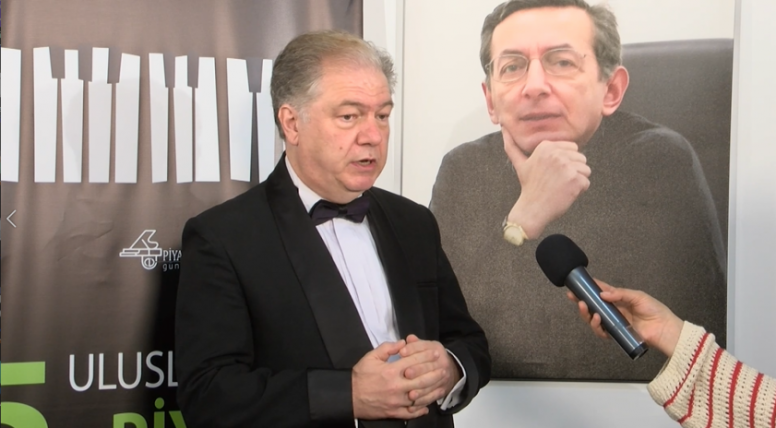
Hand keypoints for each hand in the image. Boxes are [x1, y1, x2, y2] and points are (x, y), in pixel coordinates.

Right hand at [352, 340, 443, 419]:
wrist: (349, 396)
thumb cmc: (360, 375)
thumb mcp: (371, 357)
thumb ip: (387, 348)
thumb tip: (403, 343)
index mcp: (391, 371)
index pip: (414, 362)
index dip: (426, 356)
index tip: (436, 353)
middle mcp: (396, 386)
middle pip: (421, 379)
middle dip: (434, 373)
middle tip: (444, 368)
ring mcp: (396, 401)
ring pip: (420, 396)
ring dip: (432, 391)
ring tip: (441, 386)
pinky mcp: (394, 412)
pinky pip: (411, 413)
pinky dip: (420, 410)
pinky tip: (427, 406)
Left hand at [400, 335, 460, 412]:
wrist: (450, 369)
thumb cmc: (429, 356)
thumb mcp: (424, 346)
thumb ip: (414, 343)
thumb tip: (408, 339)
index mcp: (435, 348)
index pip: (423, 346)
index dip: (412, 349)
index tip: (401, 352)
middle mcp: (442, 361)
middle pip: (428, 366)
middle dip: (417, 369)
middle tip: (406, 373)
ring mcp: (443, 377)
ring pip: (431, 383)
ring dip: (420, 389)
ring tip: (410, 393)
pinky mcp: (441, 390)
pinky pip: (432, 397)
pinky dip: (422, 401)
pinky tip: (413, 405)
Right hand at [502, 129, 590, 238]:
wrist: (532, 209)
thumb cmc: (529, 186)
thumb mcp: (520, 164)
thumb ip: (512, 145)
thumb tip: (503, 128)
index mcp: (546, 146)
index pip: (572, 148)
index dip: (566, 162)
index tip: (552, 172)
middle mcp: (557, 154)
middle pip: (581, 158)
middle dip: (572, 170)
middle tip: (556, 181)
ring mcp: (567, 167)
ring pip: (585, 169)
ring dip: (576, 180)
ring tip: (560, 187)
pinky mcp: (575, 180)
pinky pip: (586, 182)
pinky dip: (579, 190)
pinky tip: (565, 193)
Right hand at [567, 279, 683, 356]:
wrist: (664, 329)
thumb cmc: (654, 310)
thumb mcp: (638, 296)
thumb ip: (620, 294)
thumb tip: (602, 295)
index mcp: (618, 299)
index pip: (600, 292)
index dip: (588, 288)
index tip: (577, 285)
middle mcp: (613, 310)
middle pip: (592, 306)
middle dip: (581, 302)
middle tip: (574, 297)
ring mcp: (613, 322)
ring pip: (593, 319)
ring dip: (586, 314)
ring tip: (586, 309)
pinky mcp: (616, 334)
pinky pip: (601, 332)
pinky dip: (597, 327)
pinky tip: (597, 320)